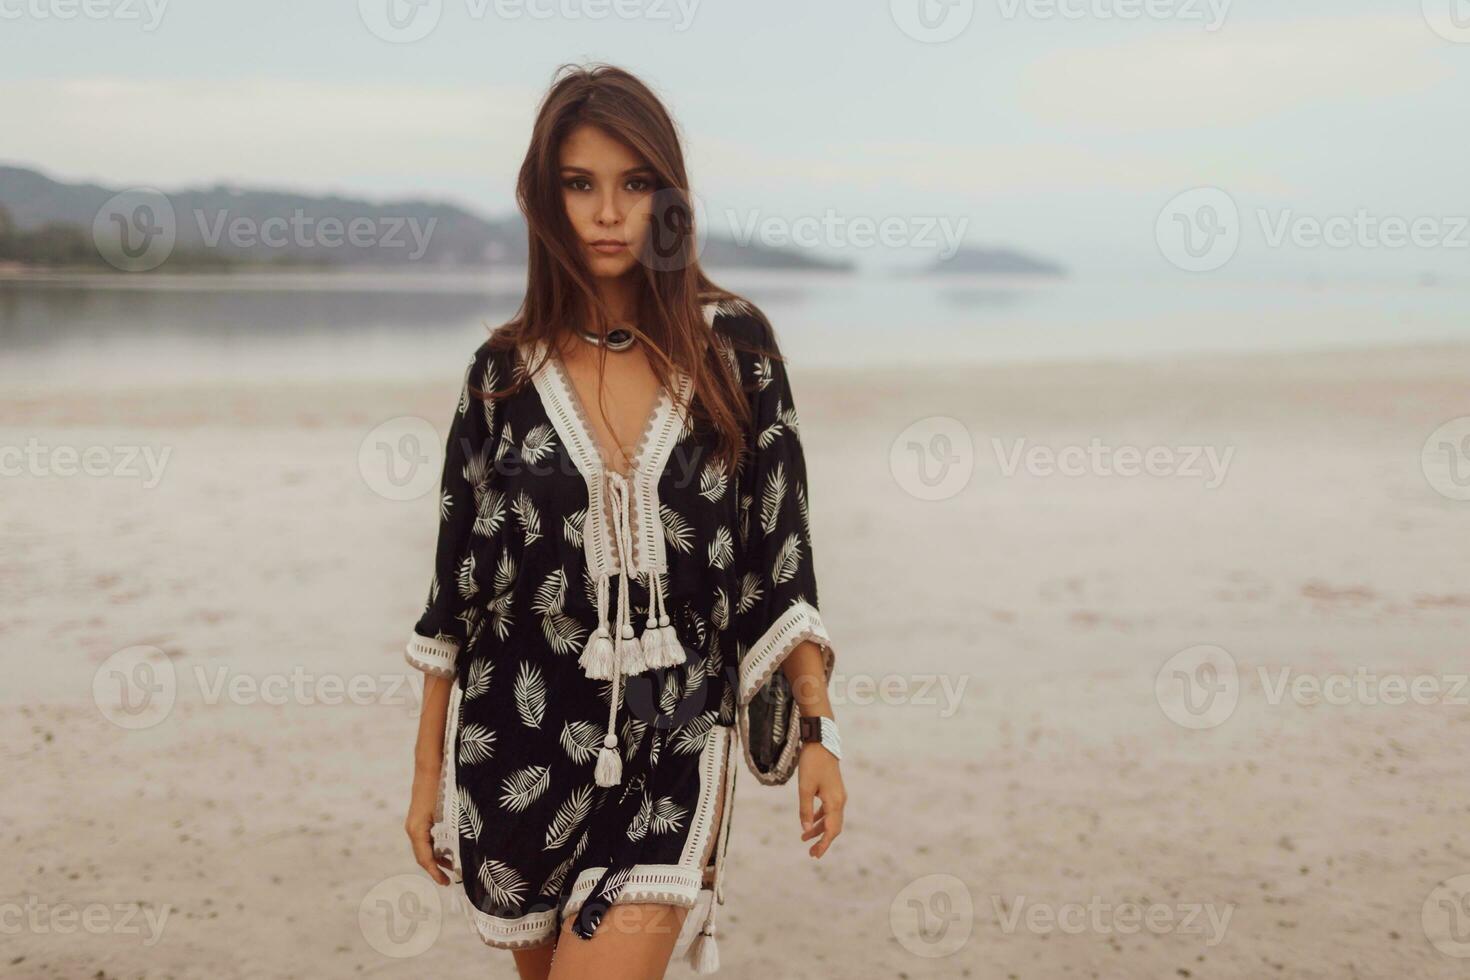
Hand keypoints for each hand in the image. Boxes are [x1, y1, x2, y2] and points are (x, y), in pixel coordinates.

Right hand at [406, 754, 454, 885]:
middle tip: (450, 879)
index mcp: (417, 829)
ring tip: (450, 867)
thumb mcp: (446, 811)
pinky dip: (434, 847)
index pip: (425, 858)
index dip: (435, 873)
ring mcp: (414, 823)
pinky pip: (424, 838)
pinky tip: (446, 850)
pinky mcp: (418, 818)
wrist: (429, 765)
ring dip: (435, 858)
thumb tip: (461, 851)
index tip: (446, 882)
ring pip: (423, 847)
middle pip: (422, 856)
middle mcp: (412, 828)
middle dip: (435, 869)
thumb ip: (451, 832)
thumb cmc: (440, 786)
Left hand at [798, 741, 845, 857]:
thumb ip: (805, 810)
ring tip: (804, 837)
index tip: (814, 855)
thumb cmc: (812, 764)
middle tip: (810, 852)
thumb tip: (805, 828)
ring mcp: (839, 795)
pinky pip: (829, 809)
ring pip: (831, 819)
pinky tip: (810, 821)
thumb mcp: (804, 788)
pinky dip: (820, 818)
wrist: (821, 742)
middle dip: (822, 840)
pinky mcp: (834, 789)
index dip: (823, 844)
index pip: (831, 830)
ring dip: (819, 829)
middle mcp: (840, 800)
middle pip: (833, 827)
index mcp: (835, 802)